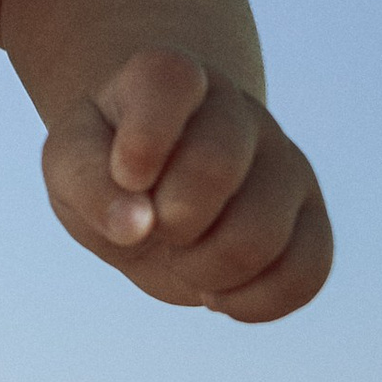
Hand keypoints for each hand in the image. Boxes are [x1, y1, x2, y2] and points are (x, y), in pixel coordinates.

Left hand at [41, 47, 330, 320]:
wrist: (153, 186)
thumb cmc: (106, 166)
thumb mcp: (70, 166)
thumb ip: (88, 185)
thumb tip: (135, 226)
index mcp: (171, 78)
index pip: (170, 80)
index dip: (144, 138)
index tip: (126, 175)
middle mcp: (238, 110)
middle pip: (217, 166)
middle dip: (169, 220)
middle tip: (153, 225)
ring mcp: (284, 162)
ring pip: (263, 234)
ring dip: (205, 271)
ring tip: (184, 260)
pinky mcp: (311, 217)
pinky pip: (308, 272)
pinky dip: (253, 302)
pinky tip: (218, 292)